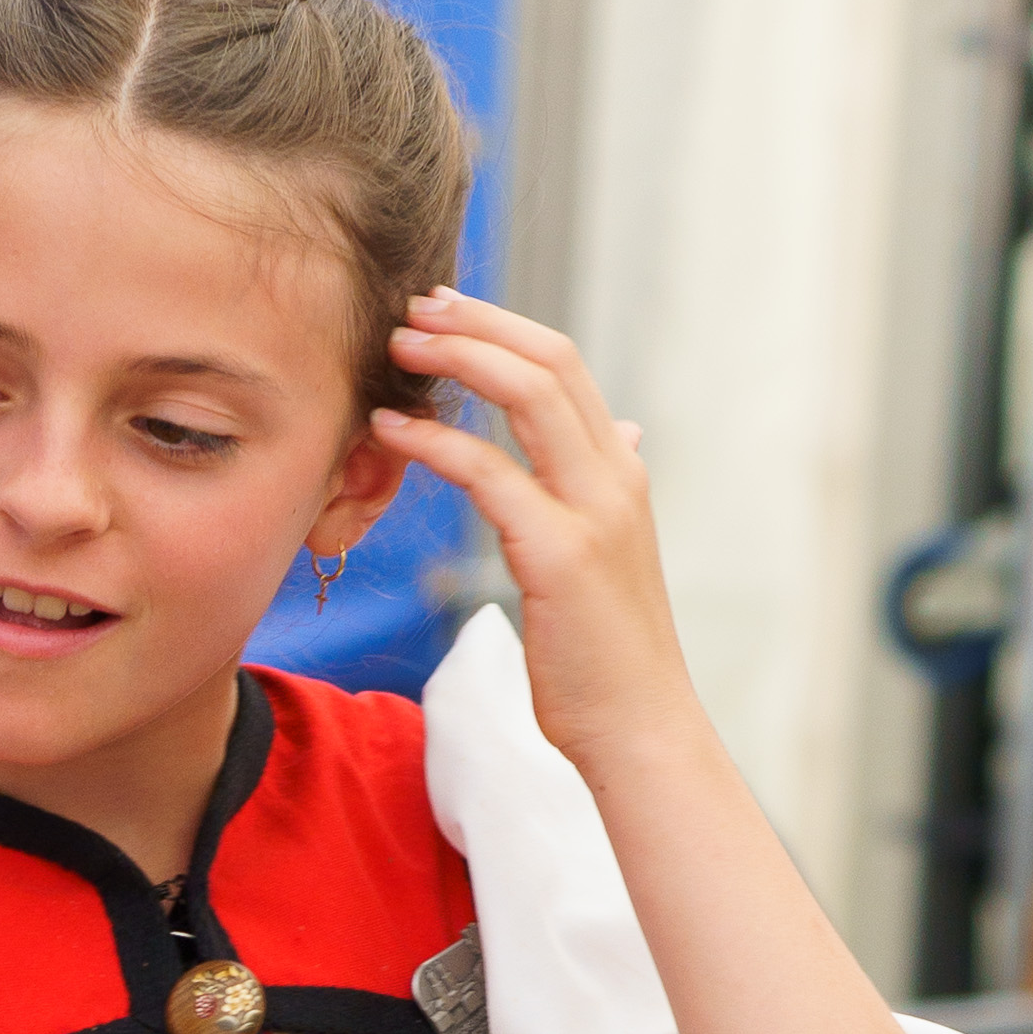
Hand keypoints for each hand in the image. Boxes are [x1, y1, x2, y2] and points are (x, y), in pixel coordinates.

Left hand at [371, 290, 700, 790]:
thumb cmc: (608, 657)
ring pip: (529, 396)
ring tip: (398, 345)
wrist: (640, 728)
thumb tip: (622, 435)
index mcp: (620, 473)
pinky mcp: (561, 555)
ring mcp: (593, 512)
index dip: (503, 328)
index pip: (565, 366)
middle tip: (413, 305)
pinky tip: (392, 429)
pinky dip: (437, 443)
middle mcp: (615, 478)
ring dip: (458, 359)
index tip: (446, 310)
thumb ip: (605, 490)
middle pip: (550, 359)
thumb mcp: (611, 557)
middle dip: (478, 322)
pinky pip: (492, 475)